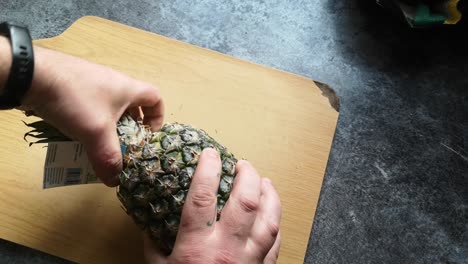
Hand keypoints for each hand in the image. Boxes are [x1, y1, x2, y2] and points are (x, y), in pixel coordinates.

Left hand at [19, 46, 163, 186]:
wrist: (32, 75)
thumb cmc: (76, 100)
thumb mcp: (96, 133)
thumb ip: (109, 158)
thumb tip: (114, 181)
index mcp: (127, 88)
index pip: (156, 98)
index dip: (158, 117)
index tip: (148, 135)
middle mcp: (113, 82)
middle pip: (132, 105)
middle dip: (131, 127)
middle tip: (122, 145)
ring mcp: (92, 81)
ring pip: (110, 106)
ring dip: (109, 125)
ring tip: (98, 143)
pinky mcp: (73, 84)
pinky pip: (90, 105)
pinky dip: (90, 120)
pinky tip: (75, 132)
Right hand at [144, 148, 281, 263]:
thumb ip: (153, 243)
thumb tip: (149, 218)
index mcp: (197, 247)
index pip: (203, 197)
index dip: (207, 170)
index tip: (210, 154)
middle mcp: (227, 250)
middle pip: (245, 201)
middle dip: (247, 176)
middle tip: (243, 164)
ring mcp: (249, 261)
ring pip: (269, 220)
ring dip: (269, 196)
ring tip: (265, 181)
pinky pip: (276, 243)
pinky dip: (276, 223)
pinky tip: (272, 213)